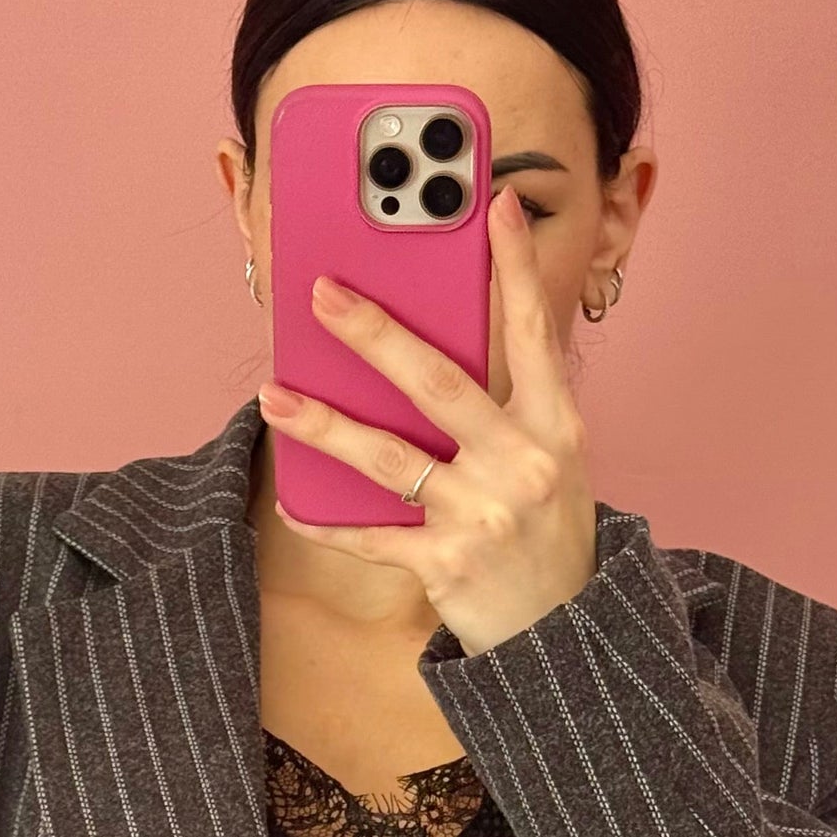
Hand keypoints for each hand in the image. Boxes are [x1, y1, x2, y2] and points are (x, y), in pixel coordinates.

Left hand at [256, 183, 599, 653]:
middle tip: (324, 294)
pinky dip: (326, 522)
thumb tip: (421, 350)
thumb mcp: (550, 461)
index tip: (496, 204)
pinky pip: (371, 536)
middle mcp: (523, 465)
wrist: (563, 632)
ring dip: (323, 424)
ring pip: (389, 457)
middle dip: (376, 333)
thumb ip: (504, 407)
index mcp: (556, 428)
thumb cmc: (546, 532)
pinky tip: (290, 502)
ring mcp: (482, 516)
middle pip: (439, 384)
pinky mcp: (445, 566)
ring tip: (274, 395)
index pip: (532, 333)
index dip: (515, 267)